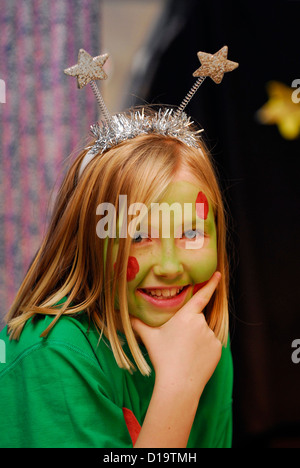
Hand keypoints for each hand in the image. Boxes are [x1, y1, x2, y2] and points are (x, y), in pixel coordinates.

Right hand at [130, 272, 222, 396]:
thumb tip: (124, 314)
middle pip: (196, 319)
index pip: (202, 295)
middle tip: (178, 344)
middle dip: (189, 327)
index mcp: (187, 316)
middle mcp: (202, 323)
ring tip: (184, 353)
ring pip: (203, 333)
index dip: (211, 284)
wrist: (179, 384)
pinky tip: (194, 359)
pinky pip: (210, 344)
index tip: (218, 274)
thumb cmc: (163, 358)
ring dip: (196, 339)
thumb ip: (139, 323)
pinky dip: (203, 349)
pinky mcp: (218, 349)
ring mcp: (211, 336)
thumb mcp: (149, 338)